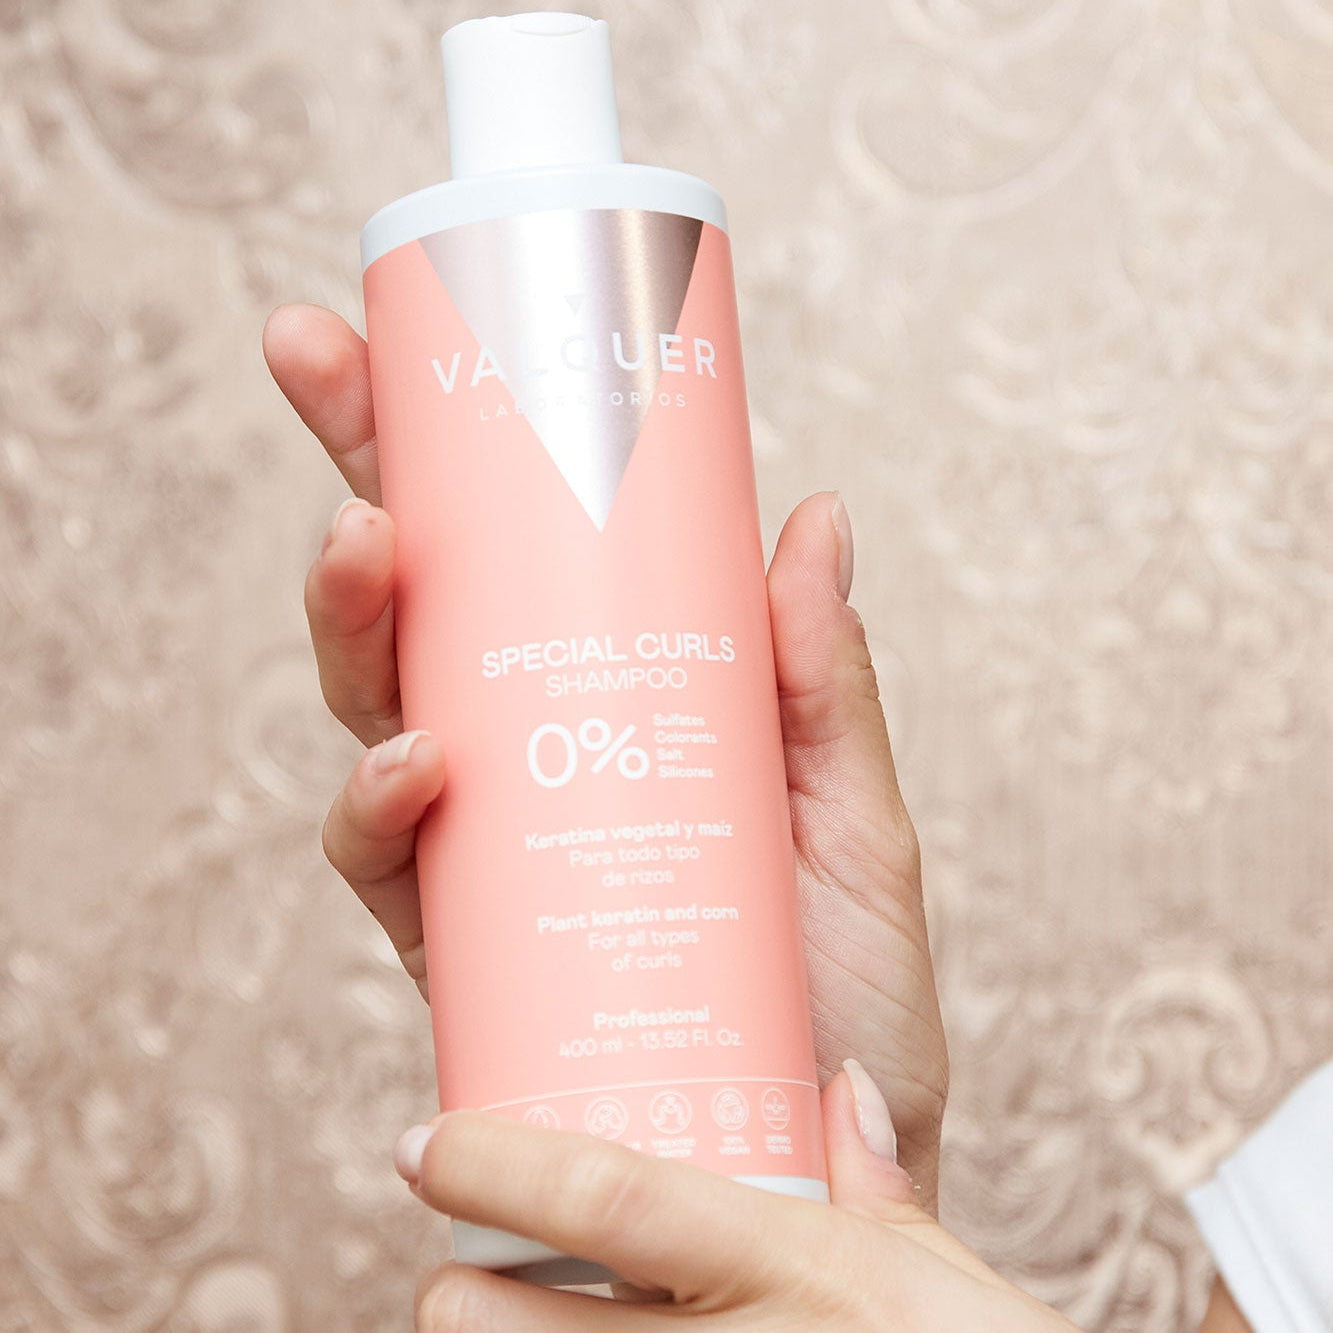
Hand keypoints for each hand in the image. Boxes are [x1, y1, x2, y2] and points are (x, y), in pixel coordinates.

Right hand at [263, 303, 948, 1205]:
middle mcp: (529, 766)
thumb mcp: (854, 817)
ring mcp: (489, 854)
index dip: (431, 446)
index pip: (502, 558)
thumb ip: (821, 683)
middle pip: (416, 611)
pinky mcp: (466, 953)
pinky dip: (384, 807)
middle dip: (357, 480)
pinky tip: (421, 764)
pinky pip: (390, 867)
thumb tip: (816, 512)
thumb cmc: (843, 993)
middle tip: (324, 372)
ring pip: (374, 717)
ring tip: (375, 550)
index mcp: (606, 707)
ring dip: (356, 624)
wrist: (833, 1166)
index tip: (375, 330)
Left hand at [393, 1060, 1076, 1331]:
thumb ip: (875, 1181)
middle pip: (533, 1331)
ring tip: (495, 1320)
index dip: (501, 1168)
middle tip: (449, 1275)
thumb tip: (844, 1086)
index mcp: (789, 1263)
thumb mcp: (939, 1273)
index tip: (424, 1144)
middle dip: (463, 1304)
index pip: (612, 1199)